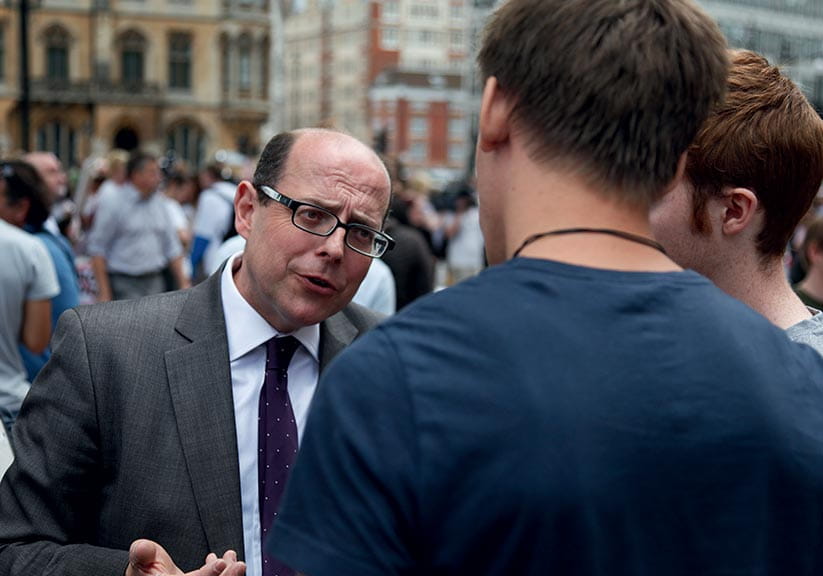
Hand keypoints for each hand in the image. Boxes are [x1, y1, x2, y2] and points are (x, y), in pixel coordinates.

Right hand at [126, 540, 245, 575]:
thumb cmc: (143, 570)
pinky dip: (225, 573)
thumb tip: (141, 547)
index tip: (221, 563)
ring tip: (233, 557)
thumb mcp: (139, 560)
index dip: (207, 575)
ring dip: (229, 574)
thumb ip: (142, 554)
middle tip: (239, 564)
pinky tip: (224, 561)